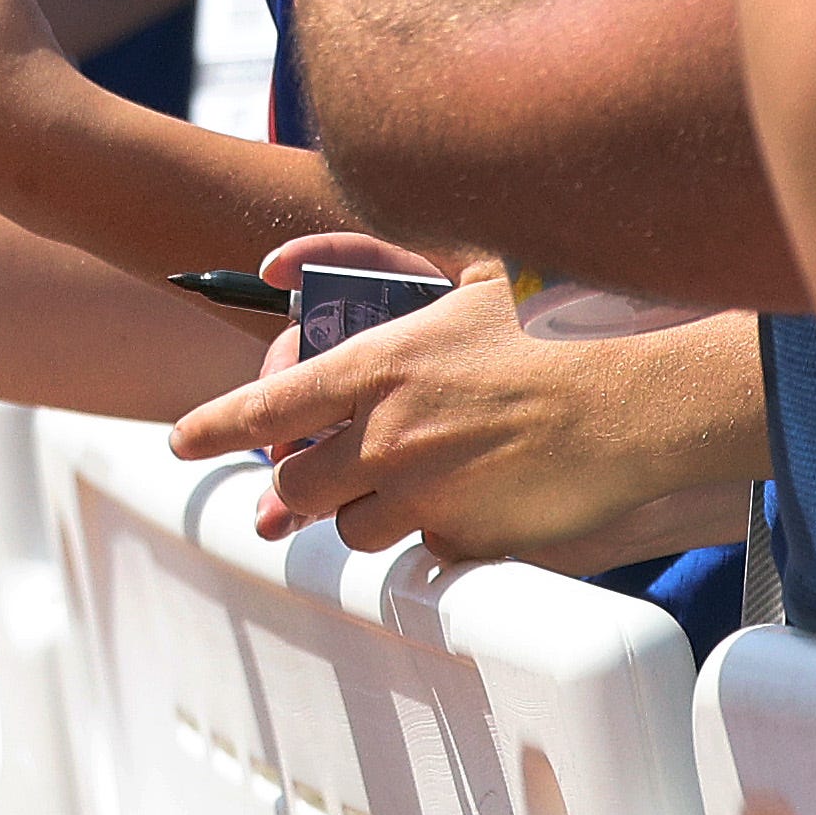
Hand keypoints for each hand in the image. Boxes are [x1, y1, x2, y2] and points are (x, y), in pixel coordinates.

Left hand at [170, 246, 767, 564]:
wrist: (634, 396)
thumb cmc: (556, 325)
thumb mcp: (462, 277)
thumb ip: (378, 273)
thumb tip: (290, 263)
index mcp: (373, 368)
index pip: (264, 409)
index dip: (213, 430)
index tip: (181, 442)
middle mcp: (383, 435)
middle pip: (296, 485)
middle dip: (295, 488)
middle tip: (300, 490)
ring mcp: (421, 492)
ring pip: (353, 529)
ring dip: (366, 514)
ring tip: (409, 487)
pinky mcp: (465, 538)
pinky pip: (424, 550)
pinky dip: (434, 535)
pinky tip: (474, 503)